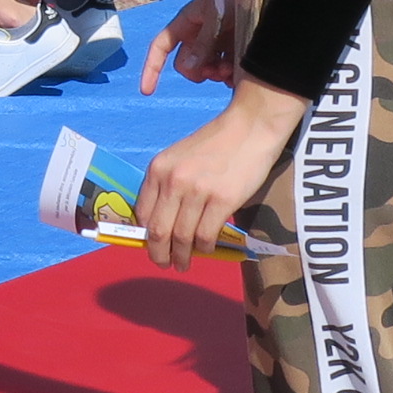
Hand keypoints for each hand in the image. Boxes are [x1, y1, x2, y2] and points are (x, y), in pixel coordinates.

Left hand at [136, 109, 278, 269]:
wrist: (249, 128)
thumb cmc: (215, 144)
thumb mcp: (179, 159)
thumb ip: (167, 185)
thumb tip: (160, 222)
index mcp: (158, 169)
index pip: (142, 214)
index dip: (145, 236)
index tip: (151, 246)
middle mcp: (173, 181)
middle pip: (158, 231)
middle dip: (158, 254)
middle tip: (164, 264)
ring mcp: (197, 191)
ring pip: (182, 237)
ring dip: (182, 256)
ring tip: (184, 263)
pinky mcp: (223, 200)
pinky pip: (206, 236)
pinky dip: (204, 248)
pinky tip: (206, 249)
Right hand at [138, 0, 234, 96]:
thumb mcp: (216, 17)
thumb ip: (203, 43)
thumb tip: (190, 68)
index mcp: (186, 23)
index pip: (161, 47)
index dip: (152, 68)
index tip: (147, 91)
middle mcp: (199, 35)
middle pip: (187, 64)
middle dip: (198, 72)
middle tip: (215, 72)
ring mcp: (217, 43)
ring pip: (207, 69)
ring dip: (216, 75)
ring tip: (230, 72)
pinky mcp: (234, 49)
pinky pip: (225, 70)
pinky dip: (229, 76)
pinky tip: (239, 75)